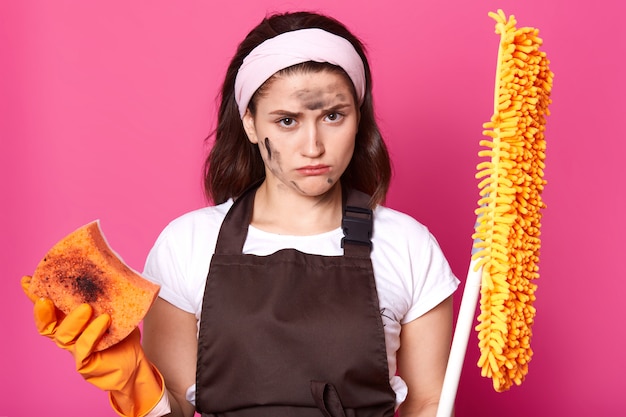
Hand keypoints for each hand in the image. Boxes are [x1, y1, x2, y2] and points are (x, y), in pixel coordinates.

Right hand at [21, 276, 163, 416]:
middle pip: (47, 325)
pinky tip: (104, 321)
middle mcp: (68, 335)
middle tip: (45, 299)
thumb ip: (106, 296)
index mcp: (70, 320)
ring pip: (64, 335)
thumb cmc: (122, 335)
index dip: (36, 295)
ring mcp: (75, 350)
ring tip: (86, 308)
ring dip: (73, 320)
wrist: (134, 362)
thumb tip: (110, 267)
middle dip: (42, 312)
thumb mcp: (115, 310)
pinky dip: (92, 333)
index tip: (27, 280)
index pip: (49, 308)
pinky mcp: (85, 362)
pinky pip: (83, 347)